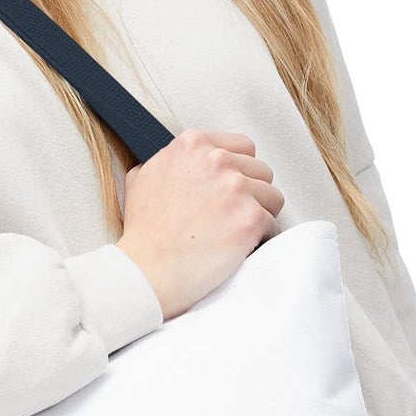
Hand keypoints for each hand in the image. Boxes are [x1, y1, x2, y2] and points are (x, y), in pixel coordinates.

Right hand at [115, 130, 282, 318]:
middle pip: (261, 171)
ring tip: (237, 232)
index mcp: (192, 145)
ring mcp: (236, 188)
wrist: (146, 270)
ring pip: (272, 196)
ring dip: (259, 214)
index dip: (239, 171)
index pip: (242, 147)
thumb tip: (179, 163)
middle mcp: (216, 160)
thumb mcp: (142, 178)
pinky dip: (261, 239)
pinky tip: (241, 248)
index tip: (231, 188)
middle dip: (251, 193)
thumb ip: (168, 161)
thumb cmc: (143, 233)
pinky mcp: (250, 218)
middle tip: (232, 215)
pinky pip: (273, 225)